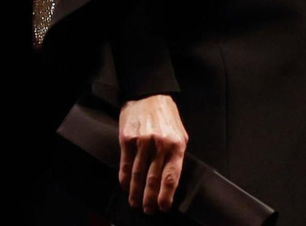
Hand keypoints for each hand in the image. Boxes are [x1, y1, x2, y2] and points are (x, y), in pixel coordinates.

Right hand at [119, 94, 186, 213]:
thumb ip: (177, 155)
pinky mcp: (127, 139)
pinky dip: (125, 179)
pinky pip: (126, 164)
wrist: (148, 95)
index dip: (166, 196)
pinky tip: (126, 187)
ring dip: (136, 192)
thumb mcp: (180, 133)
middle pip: (153, 179)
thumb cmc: (166, 116)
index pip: (171, 177)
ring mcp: (142, 142)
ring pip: (138, 174)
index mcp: (176, 145)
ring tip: (135, 203)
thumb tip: (172, 181)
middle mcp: (159, 144)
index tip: (164, 207)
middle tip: (148, 210)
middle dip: (150, 199)